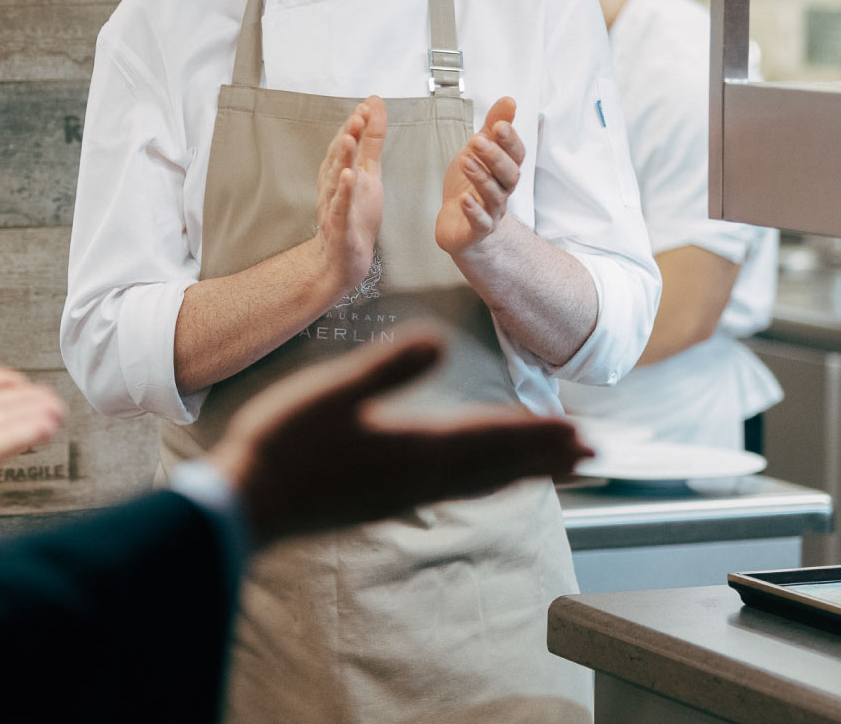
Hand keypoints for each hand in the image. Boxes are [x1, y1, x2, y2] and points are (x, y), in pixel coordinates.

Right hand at [209, 325, 591, 545]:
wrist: (248, 502)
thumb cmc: (286, 443)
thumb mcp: (334, 392)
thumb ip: (387, 368)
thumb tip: (440, 339)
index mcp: (415, 448)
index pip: (492, 438)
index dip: (538, 433)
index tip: (581, 432)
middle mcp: (420, 478)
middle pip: (497, 465)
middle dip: (545, 456)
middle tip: (592, 455)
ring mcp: (402, 494)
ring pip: (479, 482)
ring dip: (521, 471)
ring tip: (555, 469)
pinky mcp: (383, 501)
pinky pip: (454, 489)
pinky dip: (484, 482)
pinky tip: (478, 480)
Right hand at [315, 96, 385, 291]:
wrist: (341, 258)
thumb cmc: (354, 215)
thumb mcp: (367, 174)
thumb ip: (370, 144)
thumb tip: (373, 110)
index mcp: (343, 171)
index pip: (350, 143)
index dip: (359, 124)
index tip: (370, 103)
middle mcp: (336, 185)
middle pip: (340, 156)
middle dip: (349, 133)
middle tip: (359, 113)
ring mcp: (335, 205)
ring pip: (337, 178)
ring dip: (343, 157)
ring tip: (350, 137)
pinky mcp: (340, 226)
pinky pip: (340, 208)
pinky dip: (344, 192)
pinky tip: (348, 177)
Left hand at [435, 97, 523, 256]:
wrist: (459, 224)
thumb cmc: (471, 185)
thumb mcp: (479, 151)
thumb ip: (493, 127)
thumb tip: (509, 101)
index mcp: (505, 171)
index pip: (516, 155)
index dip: (510, 140)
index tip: (500, 124)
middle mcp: (503, 191)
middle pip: (508, 174)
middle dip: (496, 156)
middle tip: (478, 140)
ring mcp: (491, 212)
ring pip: (494, 196)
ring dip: (481, 178)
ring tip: (467, 162)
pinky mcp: (476, 230)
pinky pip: (480, 222)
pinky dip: (474, 211)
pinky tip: (465, 199)